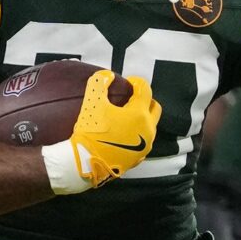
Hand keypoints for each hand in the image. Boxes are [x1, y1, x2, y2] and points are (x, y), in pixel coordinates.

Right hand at [40, 70, 160, 193]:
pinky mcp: (138, 158)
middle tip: (131, 98)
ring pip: (150, 126)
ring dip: (142, 117)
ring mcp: (145, 146)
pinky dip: (137, 133)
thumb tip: (106, 75)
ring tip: (126, 116)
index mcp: (140, 114)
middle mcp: (148, 130)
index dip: (136, 82)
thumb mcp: (92, 102)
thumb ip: (99, 83)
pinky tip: (123, 133)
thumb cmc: (91, 132)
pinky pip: (143, 141)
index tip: (128, 82)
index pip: (145, 90)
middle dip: (145, 100)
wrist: (86, 163)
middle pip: (154, 108)